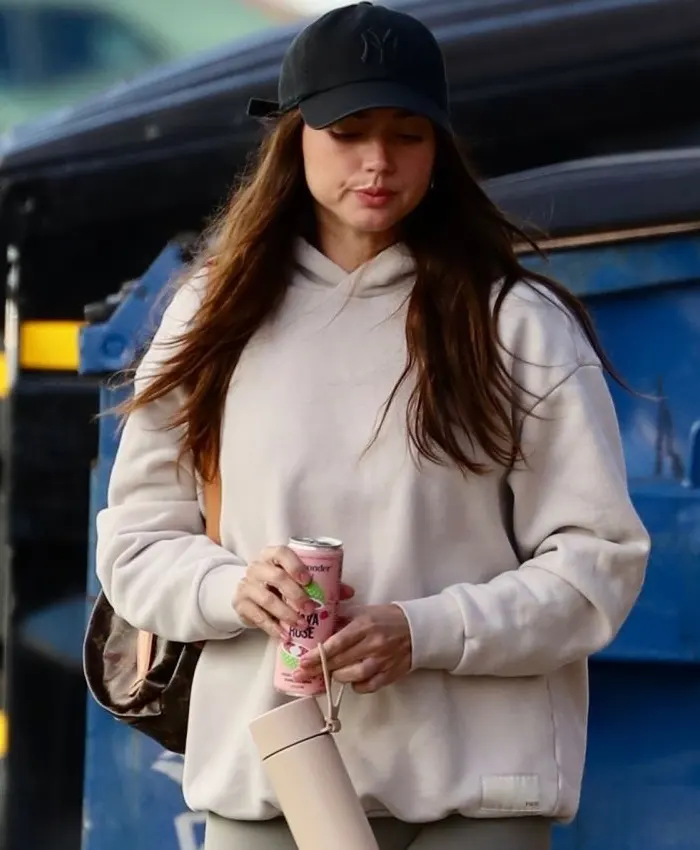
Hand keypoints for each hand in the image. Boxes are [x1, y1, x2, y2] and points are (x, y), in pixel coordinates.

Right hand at [234, 545, 353, 638]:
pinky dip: (273, 627)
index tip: (308, 580)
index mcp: (272, 555)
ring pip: (266, 599)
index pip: (282, 553)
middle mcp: (257, 567)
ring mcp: (247, 585)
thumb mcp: (297, 580)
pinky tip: (285, 635)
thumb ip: (322, 583)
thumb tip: (349, 592)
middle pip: (276, 577)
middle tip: (311, 609)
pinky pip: (257, 617)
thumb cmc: (280, 585)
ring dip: (286, 614)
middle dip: (295, 595)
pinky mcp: (241, 604)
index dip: (295, 566)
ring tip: (302, 625)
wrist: (250, 595)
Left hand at [295, 604, 411, 693]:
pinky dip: (358, 686)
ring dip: (338, 677)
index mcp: (364, 625)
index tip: (302, 662)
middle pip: (341, 661)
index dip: (317, 655)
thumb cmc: (388, 618)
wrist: (418, 628)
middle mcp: (373, 644)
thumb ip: (342, 619)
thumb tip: (319, 626)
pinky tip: (352, 680)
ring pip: (354, 676)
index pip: (336, 643)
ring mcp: (382, 660)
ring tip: (330, 673)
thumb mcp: (364, 611)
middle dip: (319, 669)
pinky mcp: (391, 673)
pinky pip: (369, 686)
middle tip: (303, 674)